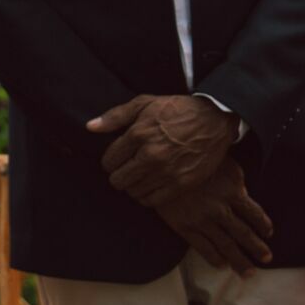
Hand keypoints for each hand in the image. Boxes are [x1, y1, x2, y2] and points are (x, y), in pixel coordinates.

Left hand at [89, 95, 238, 206]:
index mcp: (139, 134)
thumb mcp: (144, 103)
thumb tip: (90, 127)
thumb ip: (115, 116)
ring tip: (138, 177)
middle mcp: (151, 155)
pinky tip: (150, 186)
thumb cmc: (176, 109)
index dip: (109, 161)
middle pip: (118, 179)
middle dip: (118, 175)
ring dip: (132, 186)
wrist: (214, 120)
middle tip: (125, 169)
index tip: (116, 159)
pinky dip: (147, 196)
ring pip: (134, 192)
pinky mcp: (182, 184)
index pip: (109, 160)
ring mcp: (167, 172)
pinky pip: (153, 201)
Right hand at [152, 157, 272, 276]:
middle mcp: (220, 209)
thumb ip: (236, 180)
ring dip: (240, 261)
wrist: (158, 163)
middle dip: (257, 248)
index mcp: (232, 191)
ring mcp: (201, 220)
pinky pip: (202, 247)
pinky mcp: (183, 226)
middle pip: (244, 234)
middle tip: (266, 259)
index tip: (268, 233)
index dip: (264, 225)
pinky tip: (222, 265)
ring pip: (226, 245)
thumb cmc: (192, 158)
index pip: (255, 214)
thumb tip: (244, 194)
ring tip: (248, 272)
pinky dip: (214, 258)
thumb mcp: (221, 163)